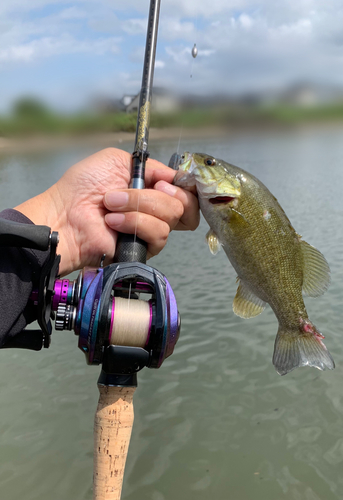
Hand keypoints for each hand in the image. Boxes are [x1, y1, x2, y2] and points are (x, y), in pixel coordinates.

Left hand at [15, 148, 198, 274]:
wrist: (65, 213)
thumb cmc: (83, 185)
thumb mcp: (117, 161)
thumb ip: (150, 166)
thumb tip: (174, 178)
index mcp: (152, 189)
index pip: (186, 190)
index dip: (182, 185)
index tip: (163, 182)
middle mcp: (156, 210)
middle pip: (184, 204)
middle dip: (156, 195)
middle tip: (133, 191)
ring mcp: (151, 230)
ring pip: (171, 217)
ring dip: (138, 206)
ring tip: (111, 206)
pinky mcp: (145, 249)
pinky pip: (158, 234)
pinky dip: (135, 223)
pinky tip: (113, 222)